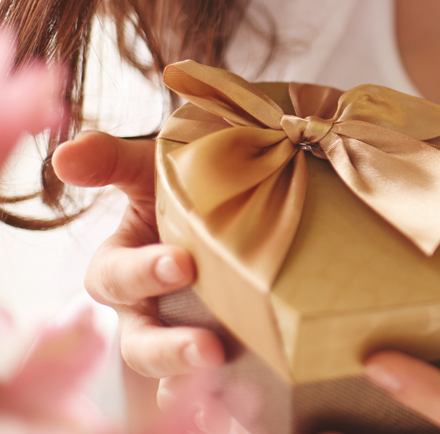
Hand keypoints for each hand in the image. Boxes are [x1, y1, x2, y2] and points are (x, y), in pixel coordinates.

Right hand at [53, 131, 224, 407]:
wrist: (238, 202)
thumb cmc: (185, 187)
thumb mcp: (152, 168)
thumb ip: (112, 160)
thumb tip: (67, 156)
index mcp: (122, 268)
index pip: (115, 279)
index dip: (142, 274)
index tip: (181, 263)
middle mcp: (144, 312)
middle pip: (140, 346)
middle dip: (169, 351)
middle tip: (209, 349)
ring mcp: (180, 337)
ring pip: (171, 381)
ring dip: (195, 388)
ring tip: (231, 393)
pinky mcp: (219, 359)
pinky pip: (212, 397)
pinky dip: (226, 407)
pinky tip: (249, 411)